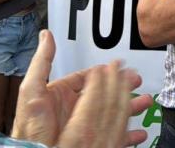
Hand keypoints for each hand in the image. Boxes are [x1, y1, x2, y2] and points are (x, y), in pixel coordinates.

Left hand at [12, 31, 152, 147]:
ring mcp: (83, 126)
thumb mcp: (32, 90)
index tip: (118, 66)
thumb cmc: (29, 128)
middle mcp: (75, 109)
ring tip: (144, 101)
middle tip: (136, 79)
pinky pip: (113, 139)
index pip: (89, 78)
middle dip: (124, 86)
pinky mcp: (89, 142)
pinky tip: (137, 133)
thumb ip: (42, 62)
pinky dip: (127, 136)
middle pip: (105, 94)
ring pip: (113, 114)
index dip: (106, 72)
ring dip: (130, 107)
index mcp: (64, 95)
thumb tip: (46, 36)